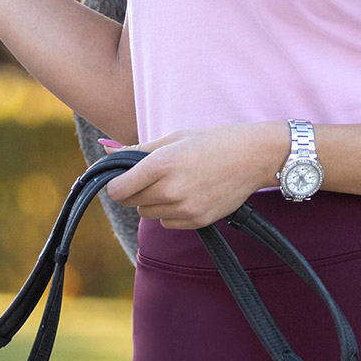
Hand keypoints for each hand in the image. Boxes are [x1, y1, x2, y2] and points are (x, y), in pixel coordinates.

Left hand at [107, 123, 289, 231]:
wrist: (255, 157)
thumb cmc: (214, 141)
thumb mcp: (174, 137)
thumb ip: (137, 149)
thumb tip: (105, 148)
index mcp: (162, 164)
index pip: (118, 190)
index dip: (115, 183)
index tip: (123, 177)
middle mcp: (171, 190)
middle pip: (131, 202)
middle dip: (134, 190)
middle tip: (152, 175)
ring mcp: (185, 209)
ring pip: (148, 214)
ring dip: (152, 201)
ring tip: (174, 182)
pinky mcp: (197, 222)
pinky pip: (167, 223)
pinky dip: (170, 212)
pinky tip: (188, 194)